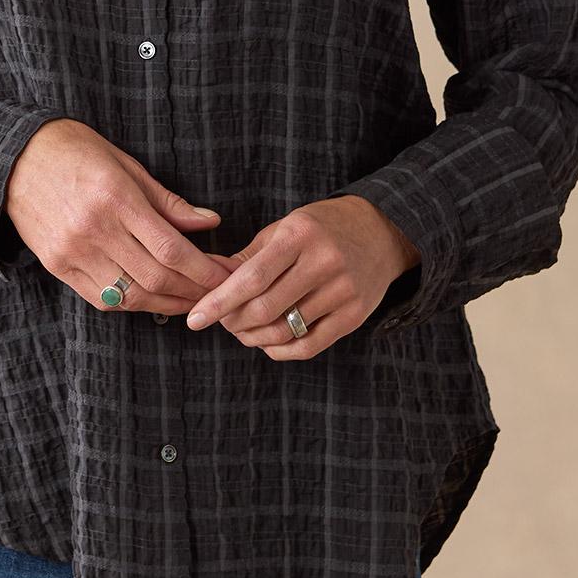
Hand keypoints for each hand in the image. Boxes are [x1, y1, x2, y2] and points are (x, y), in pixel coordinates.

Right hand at [4, 120, 233, 315]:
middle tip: (217, 292)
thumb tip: (210, 223)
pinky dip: (132, 303)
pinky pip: (102, 298)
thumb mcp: (126, 164)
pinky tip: (152, 298)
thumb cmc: (75, 151)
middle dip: (193, 290)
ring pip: (130, 295)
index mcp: (115, 197)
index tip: (225, 275)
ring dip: (167, 303)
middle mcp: (93, 229)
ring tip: (191, 300)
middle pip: (155, 276)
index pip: (171, 248)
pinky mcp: (57, 266)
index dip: (204, 269)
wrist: (15, 158)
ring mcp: (72, 251)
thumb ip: (168, 201)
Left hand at [182, 195, 419, 359]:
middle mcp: (324, 262)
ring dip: (254, 338)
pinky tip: (267, 344)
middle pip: (266, 308)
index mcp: (300, 235)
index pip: (252, 277)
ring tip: (241, 332)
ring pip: (286, 330)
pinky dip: (281, 350)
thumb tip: (208, 279)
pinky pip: (310, 345)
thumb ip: (248, 256)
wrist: (382, 230)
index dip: (219, 301)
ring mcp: (343, 291)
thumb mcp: (284, 228)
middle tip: (221, 322)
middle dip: (234, 321)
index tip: (195, 319)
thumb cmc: (322, 227)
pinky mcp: (355, 314)